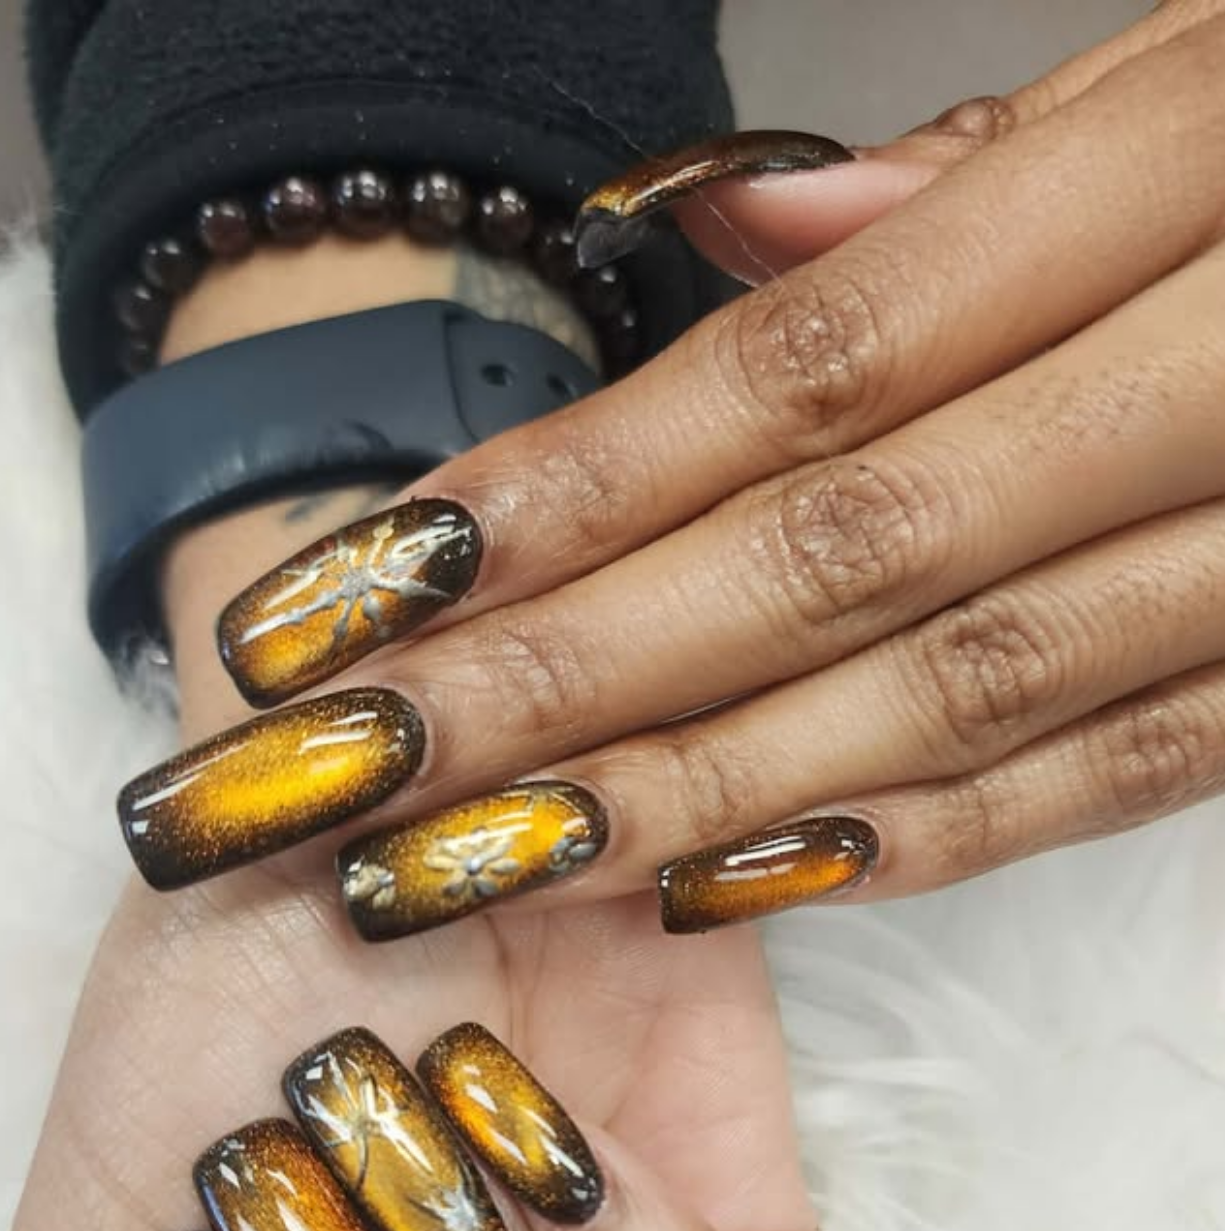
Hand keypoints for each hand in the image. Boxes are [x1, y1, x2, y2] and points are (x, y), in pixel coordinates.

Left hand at [229, 0, 1224, 935]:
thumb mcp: (1201, 63)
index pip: (809, 369)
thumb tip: (718, 238)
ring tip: (483, 856)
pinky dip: (922, 837)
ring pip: (954, 695)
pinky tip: (739, 878)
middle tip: (359, 773)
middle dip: (571, 681)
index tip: (378, 591)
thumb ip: (966, 168)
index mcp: (1192, 176)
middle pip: (836, 558)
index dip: (575, 492)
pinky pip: (1112, 774)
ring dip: (698, 795)